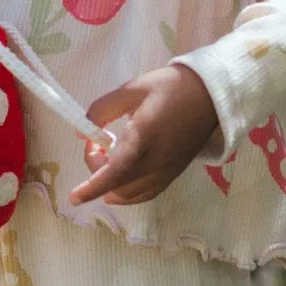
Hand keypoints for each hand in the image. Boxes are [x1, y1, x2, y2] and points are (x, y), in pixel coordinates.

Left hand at [69, 64, 220, 206]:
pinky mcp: (173, 174)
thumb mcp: (133, 89)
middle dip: (96, 171)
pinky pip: (146, 194)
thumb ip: (103, 109)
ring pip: (130, 194)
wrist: (211, 95)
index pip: (115, 171)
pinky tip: (119, 184)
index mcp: (144, 137)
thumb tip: (81, 131)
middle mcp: (156, 161)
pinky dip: (128, 193)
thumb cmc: (172, 87)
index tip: (74, 198)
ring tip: (106, 160)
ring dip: (110, 185)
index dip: (92, 187)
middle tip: (96, 143)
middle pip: (117, 185)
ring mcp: (166, 171)